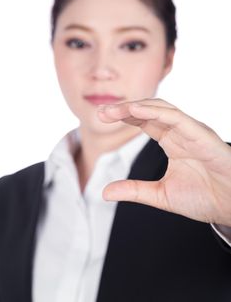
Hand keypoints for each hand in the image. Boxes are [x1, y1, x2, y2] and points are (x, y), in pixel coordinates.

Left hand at [98, 98, 230, 225]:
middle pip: (148, 111)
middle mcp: (180, 132)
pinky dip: (155, 112)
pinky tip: (135, 111)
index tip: (102, 117)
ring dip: (135, 107)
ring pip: (160, 109)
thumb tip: (105, 192)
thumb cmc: (204, 198)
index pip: (144, 122)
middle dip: (124, 110)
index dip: (123, 117)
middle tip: (101, 112)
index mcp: (171, 141)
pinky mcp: (201, 134)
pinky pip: (176, 117)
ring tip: (112, 110)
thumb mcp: (160, 195)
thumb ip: (134, 190)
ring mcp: (191, 131)